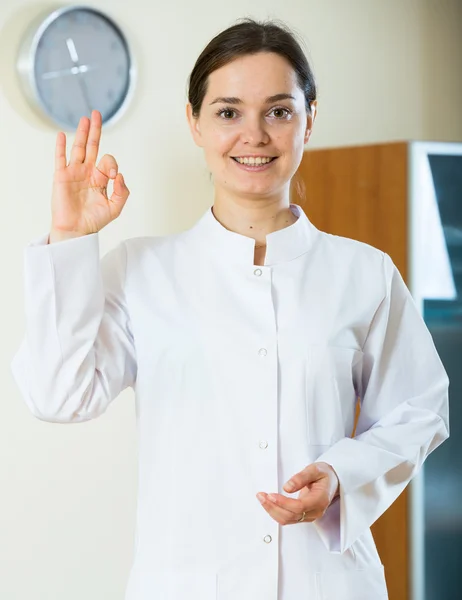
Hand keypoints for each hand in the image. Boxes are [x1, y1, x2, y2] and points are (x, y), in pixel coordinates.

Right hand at [50, 110, 128, 240]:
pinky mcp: (62, 177)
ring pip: (78, 148)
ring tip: (85, 118)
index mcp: (100, 179)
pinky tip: (62, 135)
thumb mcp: (116, 208)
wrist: (76, 230)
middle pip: (92, 146)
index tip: (112, 176)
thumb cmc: (94, 221)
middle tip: (97, 114)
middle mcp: (87, 173)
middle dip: (95, 131)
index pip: (108, 162)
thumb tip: (119, 175)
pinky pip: (60, 158)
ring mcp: (74, 173)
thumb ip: (122, 192)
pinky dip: (61, 146)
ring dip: (82, 133)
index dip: (112, 165)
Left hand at [256, 462, 338, 524]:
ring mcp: (310, 516)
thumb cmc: (324, 474)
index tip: (270, 495)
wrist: (333, 480)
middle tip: (261, 496)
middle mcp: (315, 511)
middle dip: (273, 507)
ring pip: (288, 520)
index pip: (299, 507)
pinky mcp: (304, 516)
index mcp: (320, 500)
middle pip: (291, 516)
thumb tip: (287, 487)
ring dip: (272, 511)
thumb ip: (301, 477)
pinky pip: (288, 518)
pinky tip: (269, 503)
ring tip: (262, 498)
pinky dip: (276, 512)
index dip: (283, 503)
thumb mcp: (315, 469)